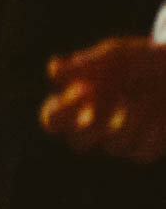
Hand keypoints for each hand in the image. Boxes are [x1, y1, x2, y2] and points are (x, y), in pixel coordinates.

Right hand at [42, 36, 165, 162]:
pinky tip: (159, 108)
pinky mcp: (145, 147)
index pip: (54, 120)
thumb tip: (53, 71)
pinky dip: (151, 130)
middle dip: (94, 125)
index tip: (72, 97)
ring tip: (145, 95)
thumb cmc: (140, 60)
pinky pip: (141, 152)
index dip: (55, 115)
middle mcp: (96, 122)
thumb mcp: (113, 56)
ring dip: (130, 119)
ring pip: (114, 146)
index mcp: (80, 99)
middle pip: (78, 143)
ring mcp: (121, 137)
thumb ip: (84, 65)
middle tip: (109, 101)